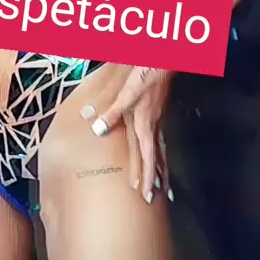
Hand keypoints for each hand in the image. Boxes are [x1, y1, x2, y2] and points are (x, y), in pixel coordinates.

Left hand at [81, 67, 173, 203]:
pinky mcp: (158, 112)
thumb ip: (111, 113)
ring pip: (160, 149)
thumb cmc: (144, 77)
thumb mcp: (125, 95)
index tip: (147, 195)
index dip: (148, 177)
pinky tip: (157, 152)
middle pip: (157, 158)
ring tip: (161, 182)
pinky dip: (159, 151)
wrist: (161, 62)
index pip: (148, 158)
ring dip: (160, 167)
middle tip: (154, 196)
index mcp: (146, 125)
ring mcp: (158, 119)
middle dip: (156, 178)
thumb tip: (98, 131)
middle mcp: (154, 126)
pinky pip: (160, 138)